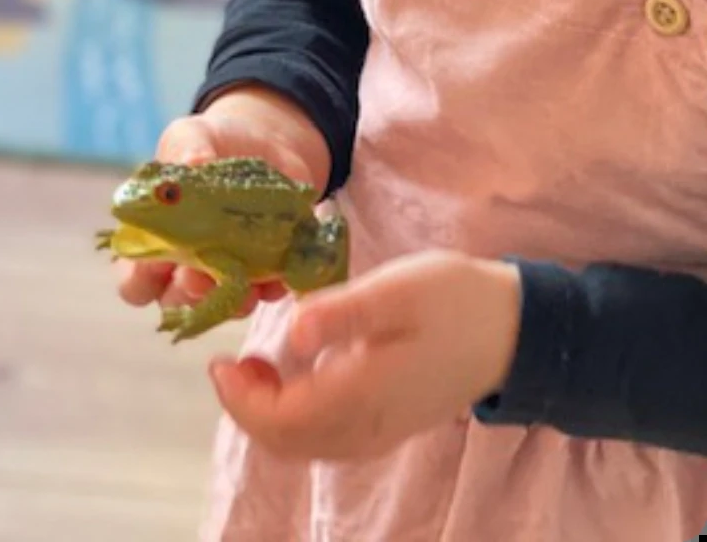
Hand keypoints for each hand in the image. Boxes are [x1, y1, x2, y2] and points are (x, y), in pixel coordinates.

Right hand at [116, 85, 330, 317]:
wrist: (267, 141)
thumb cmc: (212, 143)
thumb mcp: (192, 135)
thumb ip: (186, 148)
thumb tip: (191, 163)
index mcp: (155, 240)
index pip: (134, 282)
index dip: (140, 279)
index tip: (156, 260)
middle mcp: (187, 265)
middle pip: (175, 300)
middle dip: (187, 291)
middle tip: (200, 271)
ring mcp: (227, 272)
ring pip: (221, 306)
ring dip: (232, 301)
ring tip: (245, 285)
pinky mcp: (266, 270)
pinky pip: (267, 292)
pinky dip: (272, 286)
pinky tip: (278, 273)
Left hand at [208, 250, 521, 460]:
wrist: (515, 329)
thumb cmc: (454, 298)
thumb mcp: (397, 290)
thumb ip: (343, 312)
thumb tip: (293, 328)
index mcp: (363, 395)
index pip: (282, 422)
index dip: (241, 399)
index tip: (220, 363)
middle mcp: (368, 426)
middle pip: (288, 442)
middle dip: (249, 408)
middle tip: (232, 363)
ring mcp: (381, 430)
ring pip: (307, 445)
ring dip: (271, 415)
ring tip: (256, 366)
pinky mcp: (391, 422)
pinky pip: (329, 438)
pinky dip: (299, 417)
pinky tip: (298, 375)